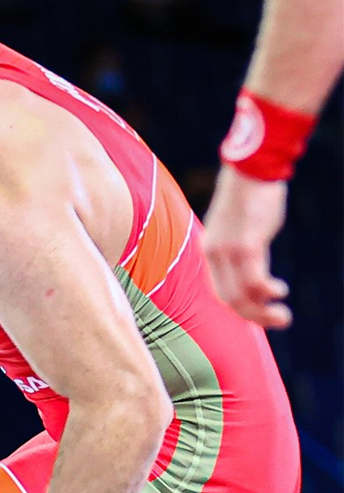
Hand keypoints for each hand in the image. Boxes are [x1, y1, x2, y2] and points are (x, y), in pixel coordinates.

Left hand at [202, 165, 290, 328]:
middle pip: (228, 299)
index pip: (220, 291)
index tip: (260, 314)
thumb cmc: (250, 198)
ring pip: (241, 295)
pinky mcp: (245, 245)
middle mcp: (213, 254)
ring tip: (283, 317)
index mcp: (209, 251)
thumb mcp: (241, 229)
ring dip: (263, 312)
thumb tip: (254, 273)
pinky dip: (267, 292)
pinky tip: (279, 292)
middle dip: (254, 317)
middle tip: (278, 321)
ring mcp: (227, 251)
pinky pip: (254, 279)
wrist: (251, 171)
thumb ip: (244, 252)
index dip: (240, 307)